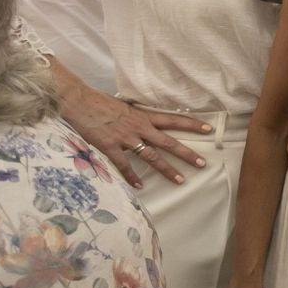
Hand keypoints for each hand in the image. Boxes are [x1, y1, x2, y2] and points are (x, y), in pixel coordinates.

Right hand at [58, 77, 209, 187]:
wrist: (79, 101)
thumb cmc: (100, 101)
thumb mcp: (124, 105)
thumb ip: (136, 114)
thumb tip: (143, 116)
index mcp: (143, 116)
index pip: (173, 120)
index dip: (192, 124)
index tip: (208, 129)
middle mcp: (139, 128)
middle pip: (169, 142)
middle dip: (186, 154)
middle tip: (202, 164)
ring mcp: (126, 139)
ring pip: (152, 157)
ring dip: (167, 170)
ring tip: (180, 180)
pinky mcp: (111, 147)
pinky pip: (125, 165)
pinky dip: (132, 177)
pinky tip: (140, 186)